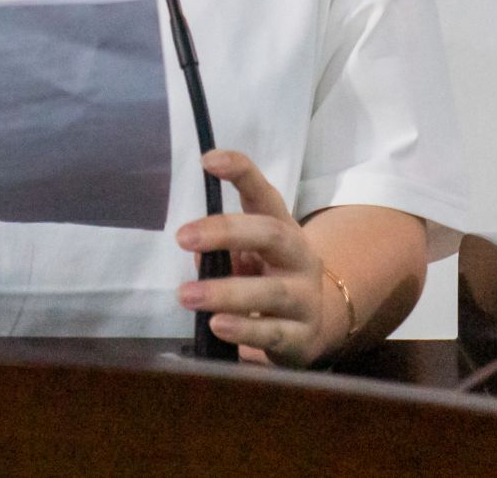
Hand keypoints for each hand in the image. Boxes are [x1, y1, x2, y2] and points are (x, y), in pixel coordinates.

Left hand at [173, 150, 340, 367]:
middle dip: (226, 232)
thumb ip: (220, 252)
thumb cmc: (268, 280)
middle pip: (271, 234)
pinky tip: (217, 326)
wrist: (314, 326)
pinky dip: (244, 330)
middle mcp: (300, 257)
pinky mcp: (303, 337)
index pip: (264, 194)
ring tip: (187, 294)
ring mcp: (305, 297)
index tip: (208, 160)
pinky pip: (273, 333)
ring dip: (225, 292)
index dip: (240, 172)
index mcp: (282, 229)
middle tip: (182, 236)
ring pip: (271, 291)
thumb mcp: (247, 259)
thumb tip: (195, 251)